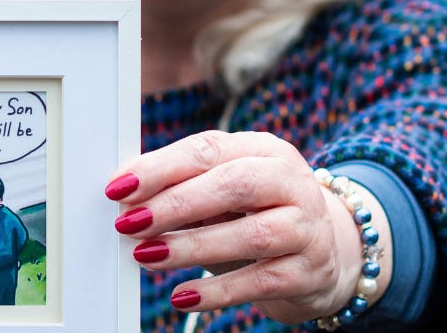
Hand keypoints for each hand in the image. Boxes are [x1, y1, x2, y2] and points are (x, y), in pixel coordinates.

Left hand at [105, 130, 388, 323]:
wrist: (326, 253)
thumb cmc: (257, 214)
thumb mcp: (225, 191)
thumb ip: (183, 186)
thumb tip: (125, 191)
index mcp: (264, 150)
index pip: (209, 149)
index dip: (161, 167)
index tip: (120, 187)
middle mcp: (291, 182)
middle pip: (233, 185)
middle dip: (175, 203)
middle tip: (131, 222)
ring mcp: (307, 227)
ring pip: (251, 235)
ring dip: (192, 246)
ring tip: (147, 256)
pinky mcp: (309, 271)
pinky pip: (261, 282)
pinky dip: (217, 292)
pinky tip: (182, 297)